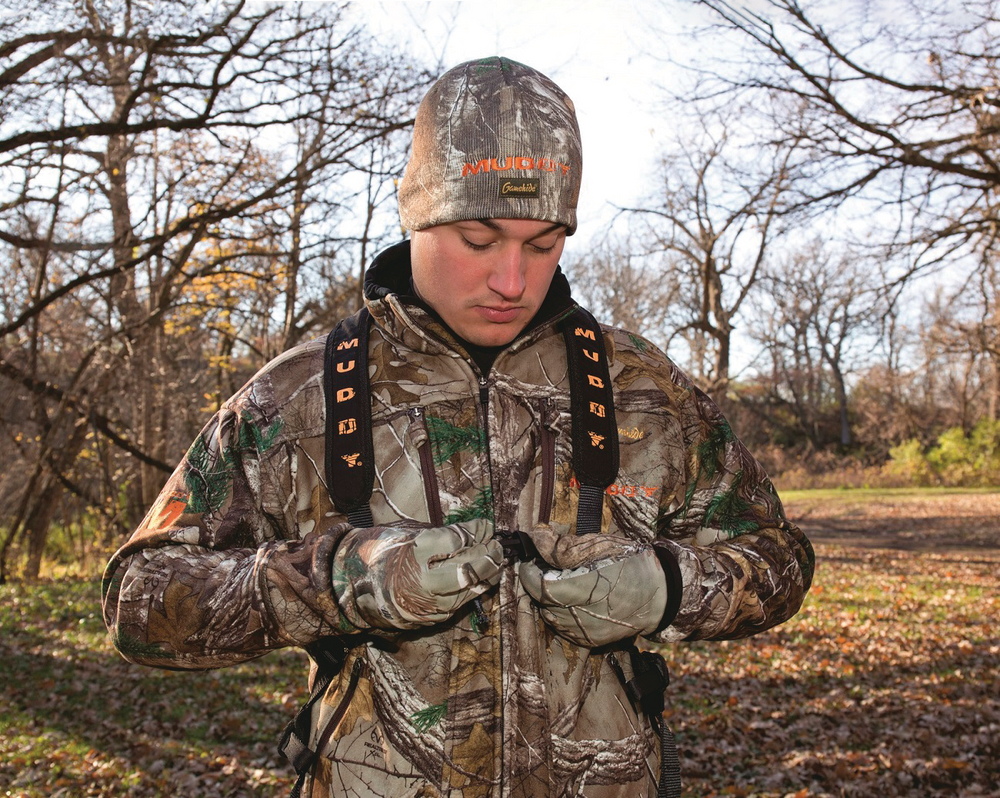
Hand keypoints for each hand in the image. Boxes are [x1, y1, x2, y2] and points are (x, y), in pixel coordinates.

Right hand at [332, 518, 502, 629]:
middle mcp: (423, 580)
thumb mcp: (404, 532)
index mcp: (415, 552)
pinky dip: (473, 590)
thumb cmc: (378, 552)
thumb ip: (437, 534)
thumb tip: (469, 533)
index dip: (477, 531)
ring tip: (496, 562)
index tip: (486, 525)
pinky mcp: (429, 619)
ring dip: (488, 575)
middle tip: (498, 545)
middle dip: (489, 555)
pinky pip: (459, 604)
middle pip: (470, 568)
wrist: (349, 586)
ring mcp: (427, 602)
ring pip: (469, 590)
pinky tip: (481, 580)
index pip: (458, 540)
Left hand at [518, 524, 667, 647]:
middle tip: (547, 567)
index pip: (538, 585)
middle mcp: (581, 617)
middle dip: (538, 583)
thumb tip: (535, 538)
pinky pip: (563, 627)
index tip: (529, 559)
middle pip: (541, 601)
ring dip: (548, 598)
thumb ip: (562, 545)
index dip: (529, 571)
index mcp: (582, 589)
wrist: (660, 594)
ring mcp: (584, 633)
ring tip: (563, 582)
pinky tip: (574, 599)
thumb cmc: (631, 563)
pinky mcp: (589, 641)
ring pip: (549, 615)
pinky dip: (561, 612)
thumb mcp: (599, 546)